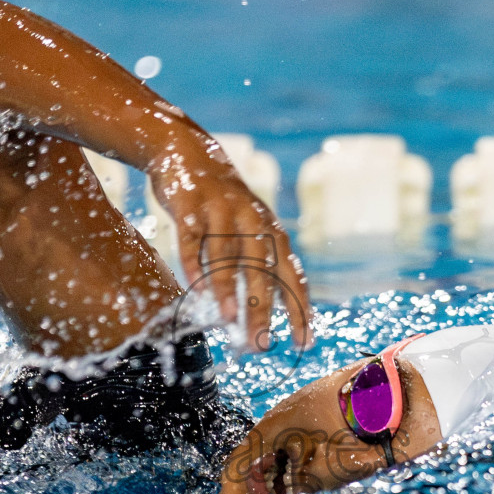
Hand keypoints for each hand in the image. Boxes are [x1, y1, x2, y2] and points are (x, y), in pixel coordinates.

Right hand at [149, 132, 313, 351]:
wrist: (188, 150)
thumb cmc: (223, 205)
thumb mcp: (249, 228)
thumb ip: (259, 263)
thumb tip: (267, 313)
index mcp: (272, 231)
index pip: (293, 276)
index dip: (300, 309)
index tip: (304, 342)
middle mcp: (252, 219)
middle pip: (261, 269)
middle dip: (262, 308)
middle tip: (260, 343)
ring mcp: (220, 209)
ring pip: (226, 255)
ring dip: (228, 288)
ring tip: (229, 319)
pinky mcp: (190, 204)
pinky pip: (192, 239)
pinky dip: (194, 264)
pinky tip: (195, 290)